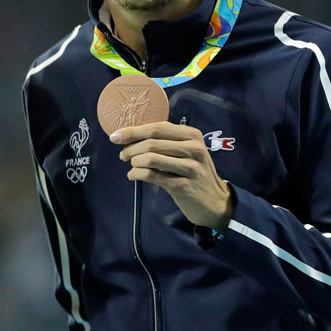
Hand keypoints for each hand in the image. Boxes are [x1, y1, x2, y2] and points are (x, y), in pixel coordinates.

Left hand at [112, 121, 234, 228]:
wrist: (216, 202)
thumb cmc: (195, 173)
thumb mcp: (187, 151)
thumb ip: (165, 141)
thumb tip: (130, 135)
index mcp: (192, 135)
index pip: (157, 128)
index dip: (133, 131)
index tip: (115, 137)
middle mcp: (193, 148)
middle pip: (151, 142)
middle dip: (130, 148)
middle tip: (123, 155)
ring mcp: (190, 167)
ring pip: (150, 158)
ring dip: (133, 162)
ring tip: (131, 166)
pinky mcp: (183, 185)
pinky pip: (151, 175)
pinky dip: (136, 174)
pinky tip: (133, 175)